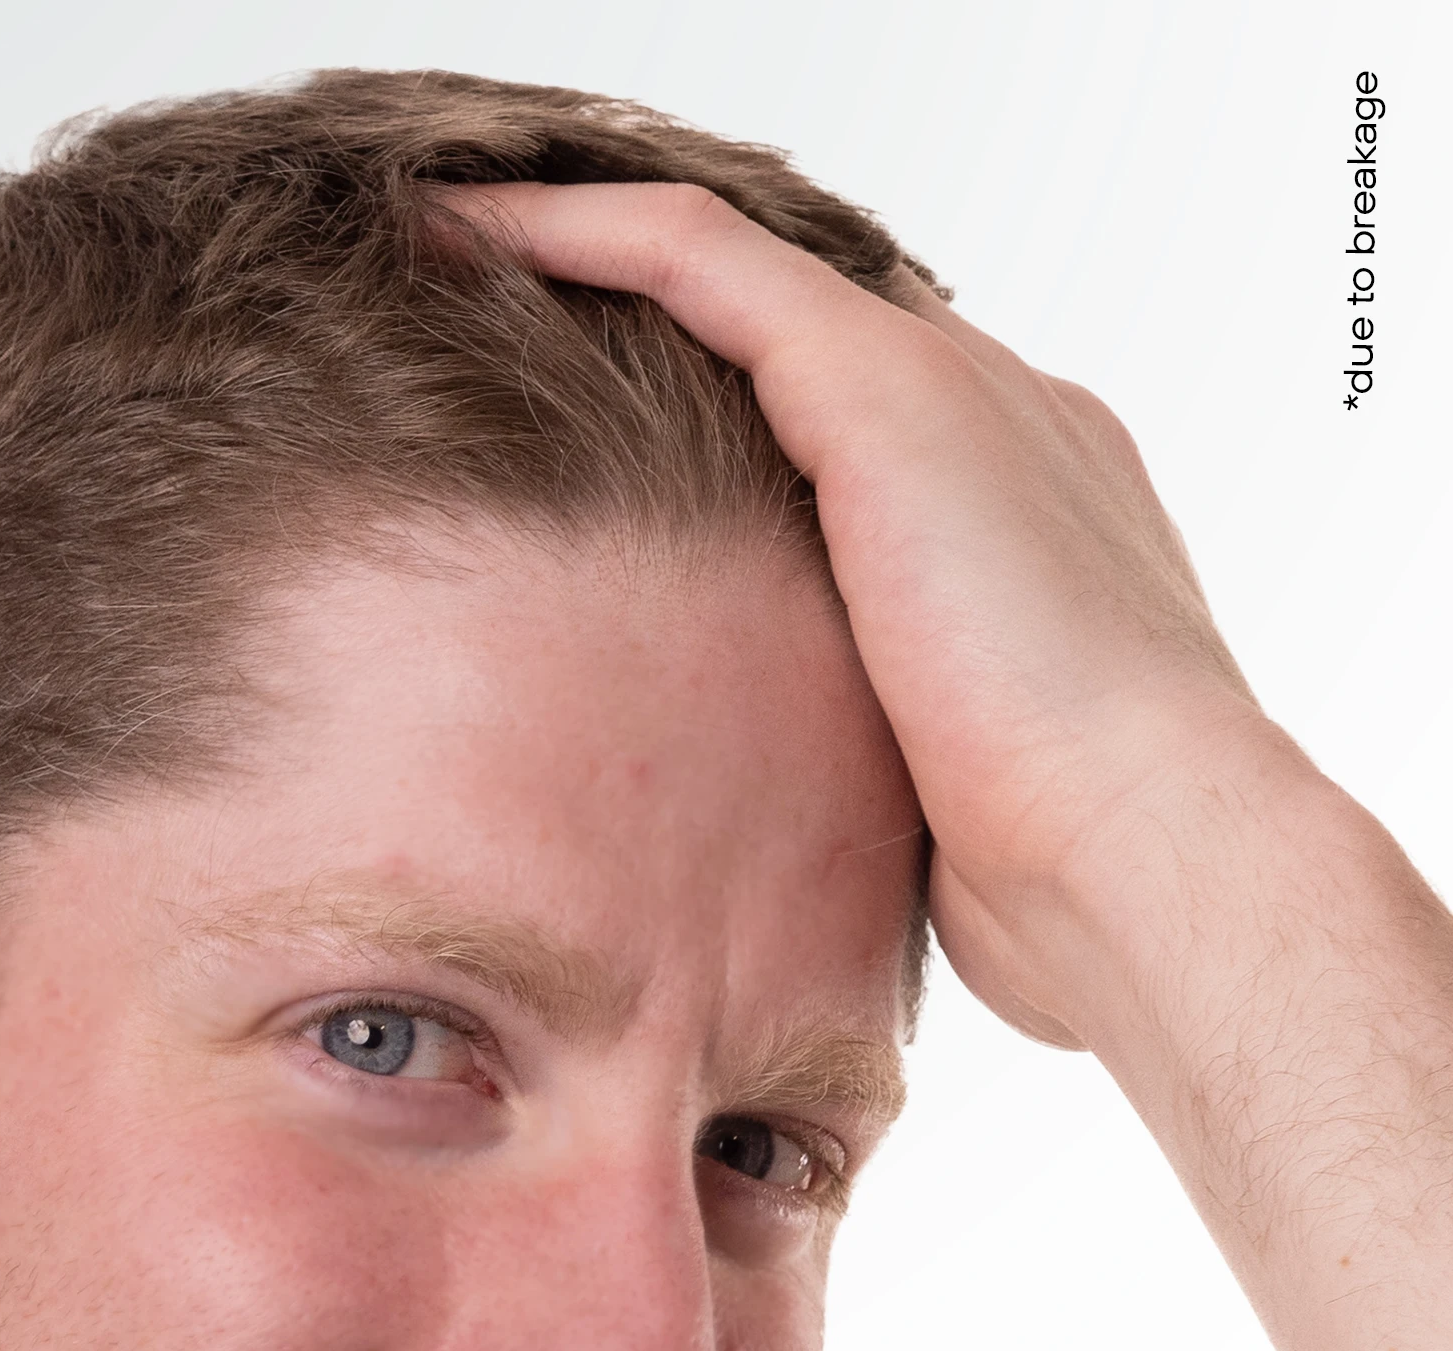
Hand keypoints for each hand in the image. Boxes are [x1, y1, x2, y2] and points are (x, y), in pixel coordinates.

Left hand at [437, 181, 1294, 1063]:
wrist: (1141, 854)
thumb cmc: (1040, 880)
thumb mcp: (914, 795)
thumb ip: (843, 753)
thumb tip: (759, 840)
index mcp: (1008, 509)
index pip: (837, 415)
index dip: (701, 403)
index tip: (572, 433)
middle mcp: (986, 416)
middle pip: (781, 320)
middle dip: (630, 302)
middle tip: (478, 296)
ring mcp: (944, 388)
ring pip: (724, 261)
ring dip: (575, 240)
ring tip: (446, 240)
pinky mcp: (882, 391)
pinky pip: (695, 259)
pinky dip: (578, 233)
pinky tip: (470, 233)